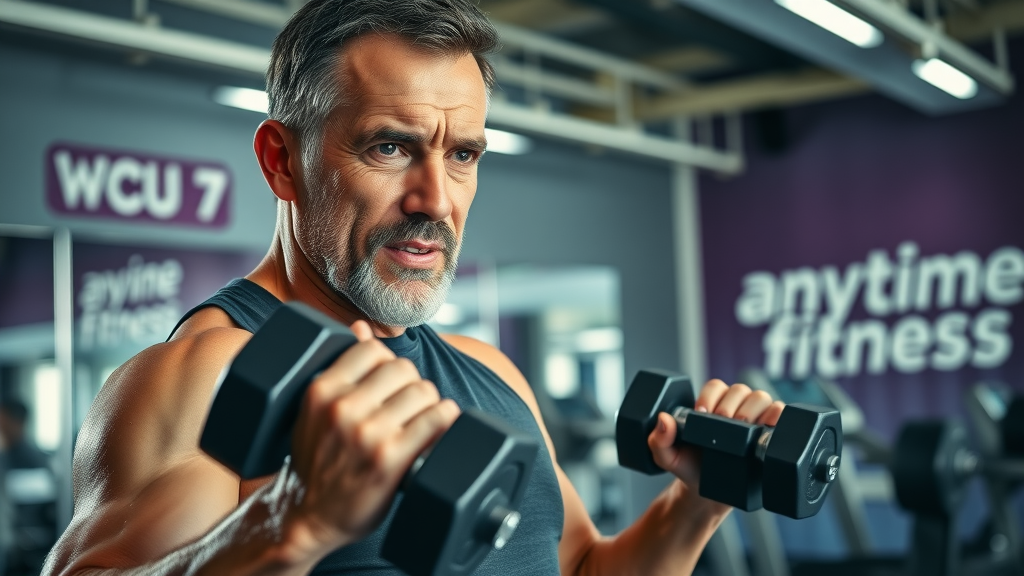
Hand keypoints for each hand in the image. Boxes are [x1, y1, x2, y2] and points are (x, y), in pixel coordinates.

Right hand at [284, 320, 460, 553]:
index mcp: (321, 391)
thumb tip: (360, 327)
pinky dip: (446, 418)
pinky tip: (442, 424)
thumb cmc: (315, 463)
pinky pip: (435, 419)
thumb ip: (338, 371)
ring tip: (424, 418)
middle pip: (403, 368)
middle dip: (411, 384)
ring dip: (430, 403)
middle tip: (409, 405)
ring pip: (423, 391)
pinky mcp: (391, 459)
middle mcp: (343, 408)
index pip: (372, 349)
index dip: (386, 363)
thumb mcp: (314, 412)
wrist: (308, 518)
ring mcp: (368, 434)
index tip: (389, 381)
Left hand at [645, 380, 783, 508]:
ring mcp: (755, 420)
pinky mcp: (771, 434)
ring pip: (762, 398)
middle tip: (724, 424)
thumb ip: (659, 439)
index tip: (702, 414)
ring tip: (743, 428)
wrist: (708, 496)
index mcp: (712, 405)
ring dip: (754, 409)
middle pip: (741, 390)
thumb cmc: (690, 469)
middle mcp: (735, 408)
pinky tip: (768, 427)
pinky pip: (781, 413)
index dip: (710, 396)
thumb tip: (664, 419)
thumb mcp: (667, 457)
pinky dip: (778, 415)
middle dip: (732, 405)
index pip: (715, 386)